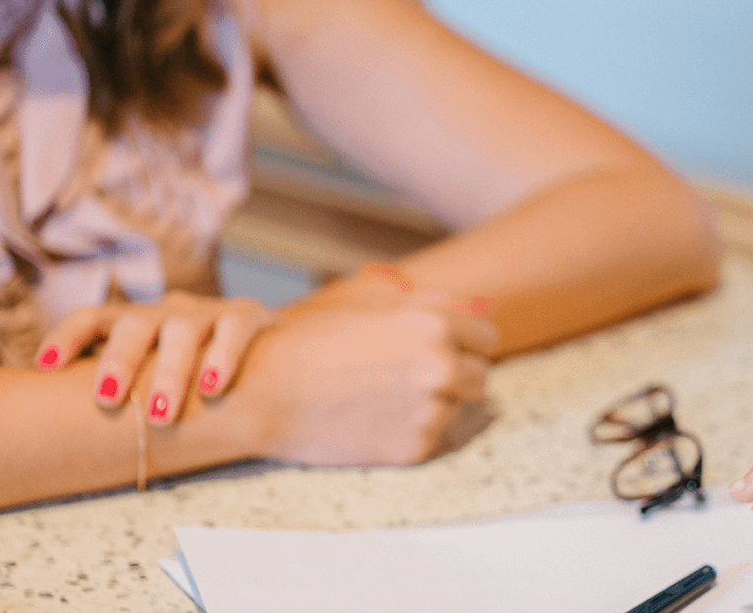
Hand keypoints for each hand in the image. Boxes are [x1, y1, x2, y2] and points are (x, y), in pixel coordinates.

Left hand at [36, 291, 277, 423]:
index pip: (92, 319)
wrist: (264, 353)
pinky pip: (233, 330)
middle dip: (119, 360)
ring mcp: (205, 313)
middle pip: (134, 324)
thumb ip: (116, 393)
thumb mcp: (148, 375)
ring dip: (170, 372)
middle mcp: (164, 312)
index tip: (45, 366)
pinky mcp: (246, 317)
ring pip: (182, 330)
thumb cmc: (186, 375)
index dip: (67, 337)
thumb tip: (52, 437)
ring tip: (161, 414)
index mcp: (132, 324)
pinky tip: (212, 388)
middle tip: (108, 399)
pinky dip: (222, 357)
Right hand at [237, 288, 500, 465]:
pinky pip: (437, 437)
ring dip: (437, 403)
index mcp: (434, 326)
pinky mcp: (416, 448)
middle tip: (412, 376)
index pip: (487, 337)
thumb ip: (431, 304)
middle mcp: (441, 368)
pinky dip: (416, 429)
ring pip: (460, 408)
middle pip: (480, 375)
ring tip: (388, 396)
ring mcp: (431, 411)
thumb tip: (477, 307)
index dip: (466, 342)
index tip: (447, 348)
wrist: (265, 393)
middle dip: (456, 374)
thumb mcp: (371, 305)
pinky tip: (378, 417)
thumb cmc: (313, 342)